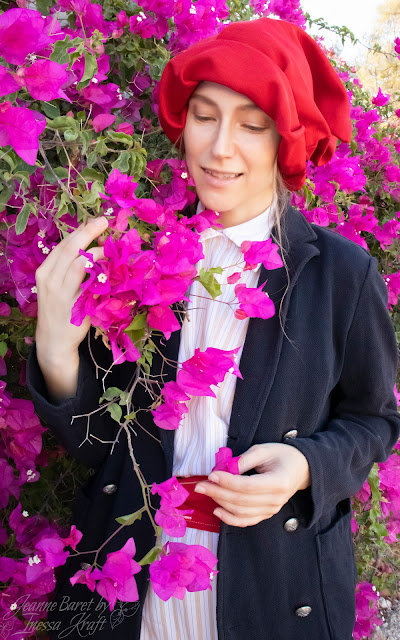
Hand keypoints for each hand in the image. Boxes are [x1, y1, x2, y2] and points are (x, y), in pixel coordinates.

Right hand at [35, 216, 108, 362]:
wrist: (54, 340)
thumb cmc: (59, 310)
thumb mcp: (57, 286)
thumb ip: (68, 268)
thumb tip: (90, 247)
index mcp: (45, 272)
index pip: (62, 245)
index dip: (79, 231)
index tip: (94, 221)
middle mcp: (50, 280)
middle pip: (69, 249)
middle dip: (88, 232)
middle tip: (104, 221)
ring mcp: (62, 293)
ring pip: (78, 263)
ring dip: (96, 251)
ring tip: (110, 245)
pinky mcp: (76, 305)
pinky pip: (90, 284)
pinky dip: (101, 272)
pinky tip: (110, 267)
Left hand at [194, 442, 309, 527]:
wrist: (301, 469)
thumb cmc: (282, 456)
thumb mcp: (263, 450)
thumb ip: (243, 460)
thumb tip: (223, 470)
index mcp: (278, 482)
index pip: (248, 486)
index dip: (227, 482)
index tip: (211, 475)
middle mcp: (276, 500)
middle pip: (241, 500)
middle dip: (218, 492)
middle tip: (200, 484)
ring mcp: (271, 510)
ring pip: (241, 512)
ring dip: (220, 503)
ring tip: (206, 491)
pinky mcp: (266, 514)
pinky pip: (246, 521)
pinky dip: (229, 518)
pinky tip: (217, 510)